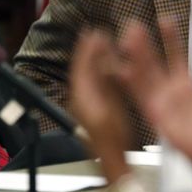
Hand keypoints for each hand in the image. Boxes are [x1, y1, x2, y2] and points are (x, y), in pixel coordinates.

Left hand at [69, 30, 131, 181]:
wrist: (110, 159)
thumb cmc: (114, 137)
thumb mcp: (113, 105)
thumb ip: (106, 81)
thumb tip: (103, 59)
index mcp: (82, 95)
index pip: (82, 65)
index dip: (88, 47)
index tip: (93, 32)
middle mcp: (78, 99)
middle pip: (79, 68)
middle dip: (86, 50)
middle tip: (92, 33)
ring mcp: (81, 105)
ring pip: (82, 76)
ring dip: (89, 59)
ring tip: (96, 45)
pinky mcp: (86, 110)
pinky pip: (85, 84)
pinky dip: (91, 72)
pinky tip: (100, 68)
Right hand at [119, 19, 191, 191]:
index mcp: (184, 80)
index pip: (174, 54)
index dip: (169, 38)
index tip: (164, 19)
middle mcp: (167, 87)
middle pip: (153, 61)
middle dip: (143, 44)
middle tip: (133, 25)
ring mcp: (158, 99)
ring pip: (143, 75)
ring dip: (134, 59)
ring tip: (125, 40)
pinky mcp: (152, 112)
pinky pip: (139, 96)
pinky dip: (130, 84)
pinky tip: (121, 69)